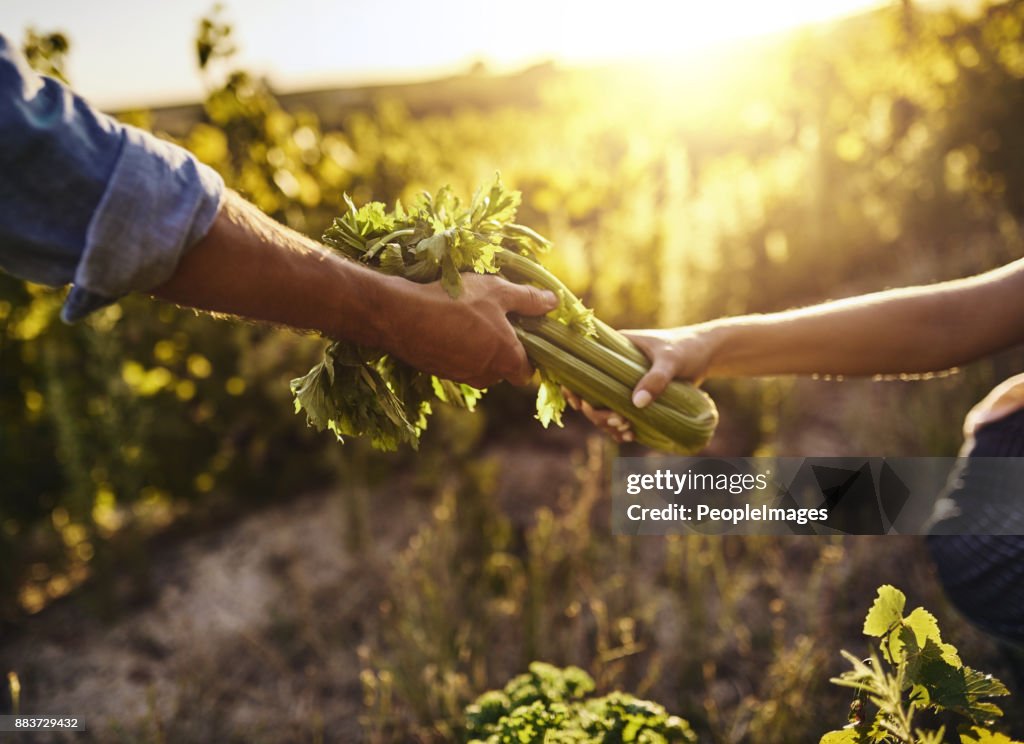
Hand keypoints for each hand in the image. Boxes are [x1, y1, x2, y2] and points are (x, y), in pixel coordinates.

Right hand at [378, 273, 557, 387]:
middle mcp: (485, 376)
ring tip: (467, 316)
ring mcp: (460, 376)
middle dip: (502, 348)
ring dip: (478, 347)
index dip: (528, 354)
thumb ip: (528, 299)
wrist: (400, 316)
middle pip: (503, 369)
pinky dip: (457, 348)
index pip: (527, 371)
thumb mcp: (497, 291)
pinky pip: (457, 363)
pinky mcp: (439, 373)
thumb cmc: (455, 301)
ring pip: (479, 366)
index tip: (521, 332)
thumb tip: (554, 302)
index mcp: (506, 360)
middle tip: (492, 317)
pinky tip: (446, 323)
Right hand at [566, 325, 715, 440]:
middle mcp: (613, 367)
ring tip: (626, 431)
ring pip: (603, 408)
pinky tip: (629, 435)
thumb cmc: (687, 348)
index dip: (574, 387)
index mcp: (613, 349)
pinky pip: (620, 414)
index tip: (580, 405)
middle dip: (597, 413)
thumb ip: (655, 379)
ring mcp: (624, 383)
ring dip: (608, 424)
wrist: (707, 354)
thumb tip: (636, 404)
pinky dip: (620, 428)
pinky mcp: (637, 396)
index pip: (582, 367)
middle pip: (590, 394)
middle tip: (617, 421)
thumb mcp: (670, 360)